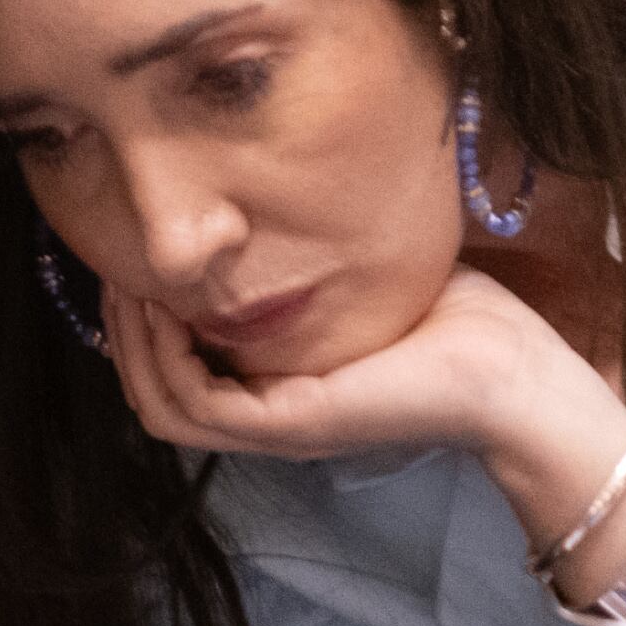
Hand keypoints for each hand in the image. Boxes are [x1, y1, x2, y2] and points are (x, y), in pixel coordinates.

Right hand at [110, 269, 602, 475]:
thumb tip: (264, 198)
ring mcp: (278, 427)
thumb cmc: (455, 318)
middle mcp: (271, 417)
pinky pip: (195, 407)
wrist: (511, 367)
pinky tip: (165, 306)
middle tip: (114, 269)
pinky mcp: (290, 424)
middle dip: (121, 332)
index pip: (180, 375)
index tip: (136, 262)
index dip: (142, 325)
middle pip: (154, 396)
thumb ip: (306, 258)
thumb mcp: (359, 273)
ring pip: (162, 407)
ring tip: (128, 285)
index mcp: (283, 388)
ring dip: (131, 347)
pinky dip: (167, 360)